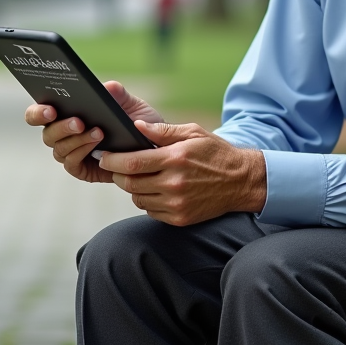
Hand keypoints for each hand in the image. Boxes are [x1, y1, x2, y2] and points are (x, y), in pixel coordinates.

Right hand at [23, 81, 163, 182]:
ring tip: (98, 131)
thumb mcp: (132, 105)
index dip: (38, 112)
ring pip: (59, 149)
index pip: (39, 113)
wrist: (153, 148)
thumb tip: (106, 87)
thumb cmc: (138, 123)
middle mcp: (63, 134)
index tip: (50, 109)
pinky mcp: (81, 169)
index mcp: (66, 113)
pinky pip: (72, 163)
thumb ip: (119, 94)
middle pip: (47, 133)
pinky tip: (98, 145)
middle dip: (60, 127)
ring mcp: (71, 153)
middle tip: (78, 121)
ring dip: (76, 140)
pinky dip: (82, 153)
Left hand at [98, 122, 265, 226]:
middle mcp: (174, 183)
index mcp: (175, 159)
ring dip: (132, 188)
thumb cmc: (215, 152)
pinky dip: (147, 201)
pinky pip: (150, 211)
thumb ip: (162, 131)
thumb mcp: (193, 133)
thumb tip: (136, 126)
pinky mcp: (180, 218)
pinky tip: (155, 190)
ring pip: (137, 198)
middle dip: (117, 173)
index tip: (104, 156)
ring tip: (139, 176)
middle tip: (116, 166)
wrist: (241, 181)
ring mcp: (176, 204)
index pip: (132, 163)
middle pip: (129, 183)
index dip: (112, 160)